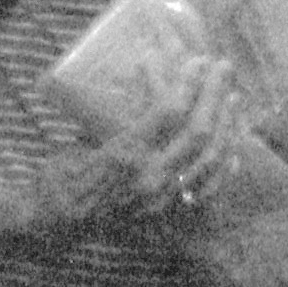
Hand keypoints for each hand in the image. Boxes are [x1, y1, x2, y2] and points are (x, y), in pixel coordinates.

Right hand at [10, 62, 245, 250]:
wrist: (54, 225)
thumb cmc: (60, 175)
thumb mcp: (80, 139)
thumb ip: (113, 120)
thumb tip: (142, 85)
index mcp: (124, 155)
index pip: (169, 113)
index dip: (188, 83)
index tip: (197, 61)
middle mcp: (149, 178)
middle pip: (198, 132)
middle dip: (214, 95)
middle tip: (222, 67)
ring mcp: (163, 199)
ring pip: (210, 159)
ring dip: (226, 124)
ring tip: (233, 98)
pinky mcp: (168, 214)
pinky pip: (208, 188)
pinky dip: (224, 164)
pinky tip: (233, 145)